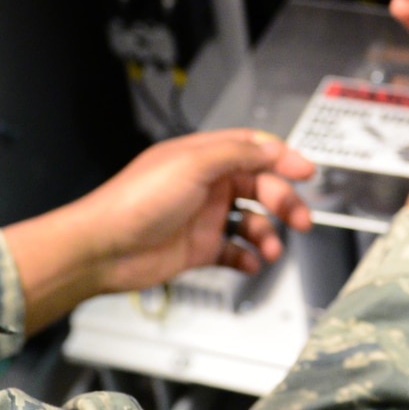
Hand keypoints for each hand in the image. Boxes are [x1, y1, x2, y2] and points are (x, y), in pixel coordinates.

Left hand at [3, 129, 315, 333]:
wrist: (102, 249)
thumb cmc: (134, 202)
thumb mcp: (191, 165)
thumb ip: (237, 153)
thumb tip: (272, 147)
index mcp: (203, 157)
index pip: (252, 149)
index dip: (282, 158)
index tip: (306, 172)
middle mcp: (204, 185)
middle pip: (259, 187)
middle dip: (283, 202)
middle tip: (299, 219)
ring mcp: (202, 217)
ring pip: (251, 222)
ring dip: (267, 234)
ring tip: (269, 249)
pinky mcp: (197, 248)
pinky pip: (233, 251)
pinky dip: (247, 257)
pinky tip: (250, 262)